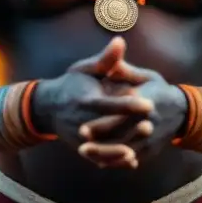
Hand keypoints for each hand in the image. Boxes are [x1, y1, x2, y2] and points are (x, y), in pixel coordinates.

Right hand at [33, 38, 151, 168]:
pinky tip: (132, 159)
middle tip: (152, 125)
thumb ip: (105, 59)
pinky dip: (115, 161)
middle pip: (108, 128)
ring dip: (125, 147)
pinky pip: (99, 158)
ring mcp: (80, 138)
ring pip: (104, 147)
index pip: (108, 104)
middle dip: (129, 128)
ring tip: (142, 143)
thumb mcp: (86, 68)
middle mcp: (80, 121)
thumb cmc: (72, 83)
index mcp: (84, 100)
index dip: (128, 105)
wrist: (49, 107)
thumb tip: (120, 41)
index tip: (149, 103)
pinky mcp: (81, 149)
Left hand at [77, 59, 187, 167]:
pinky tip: (98, 161)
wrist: (183, 112)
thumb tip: (111, 62)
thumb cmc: (158, 90)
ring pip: (125, 152)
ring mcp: (150, 139)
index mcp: (145, 101)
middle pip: (121, 136)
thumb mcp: (146, 76)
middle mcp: (148, 122)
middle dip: (100, 142)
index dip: (102, 123)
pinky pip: (132, 159)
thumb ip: (125, 71)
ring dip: (104, 154)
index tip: (82, 127)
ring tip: (84, 152)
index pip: (120, 116)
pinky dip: (116, 162)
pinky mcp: (151, 150)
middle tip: (80, 144)